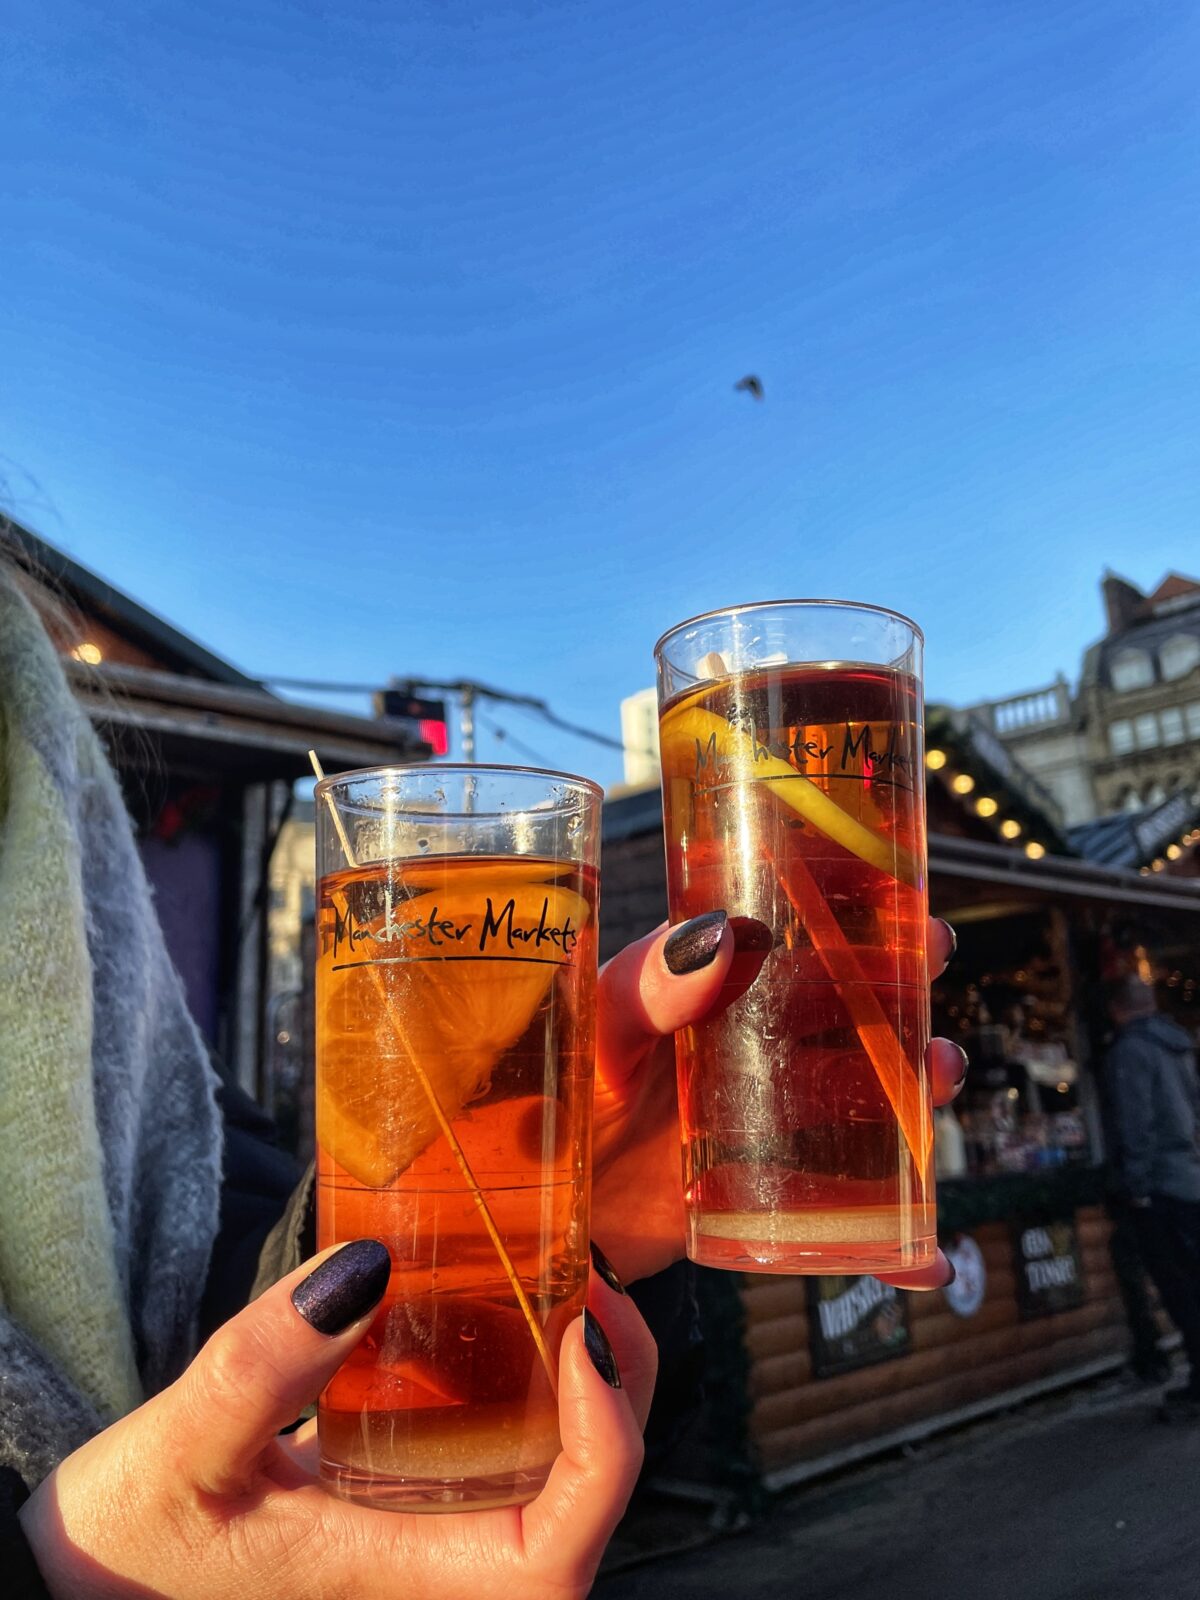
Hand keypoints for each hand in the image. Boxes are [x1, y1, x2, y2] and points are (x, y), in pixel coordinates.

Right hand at [20, 1246, 654, 1599]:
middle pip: (587, 1499)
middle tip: (589, 1271)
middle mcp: (439, 1571)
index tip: (586, 1332)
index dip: (607, 1449)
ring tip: (562, 1270)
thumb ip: (264, 1365)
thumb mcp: (181, 1449)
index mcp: (406, 1582)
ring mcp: (427, 1539)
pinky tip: (499, 1305)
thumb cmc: (128, 1544)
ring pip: (555, 1470)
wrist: (92, 1577)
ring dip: (583, 1375)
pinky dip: (527, 1376)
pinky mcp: (407, 1505)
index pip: (559, 1554)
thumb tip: (366, 1268)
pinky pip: (502, 1447)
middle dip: (618, 1386)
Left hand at [593, 914, 965, 1287]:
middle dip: (900, 986)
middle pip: (844, 1010)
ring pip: (860, 1097)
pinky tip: (924, 1261)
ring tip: (943, 1072)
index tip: (895, 888)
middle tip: (937, 956)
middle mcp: (746, 1049)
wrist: (540, 1210)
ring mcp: (762, 1123)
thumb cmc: (557, 1099)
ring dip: (913, 1086)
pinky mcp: (763, 1197)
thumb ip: (644, 985)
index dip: (845, 909)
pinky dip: (889, 1246)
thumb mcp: (596, 1028)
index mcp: (706, 989)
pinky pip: (838, 1218)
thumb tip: (721, 934)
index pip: (788, 935)